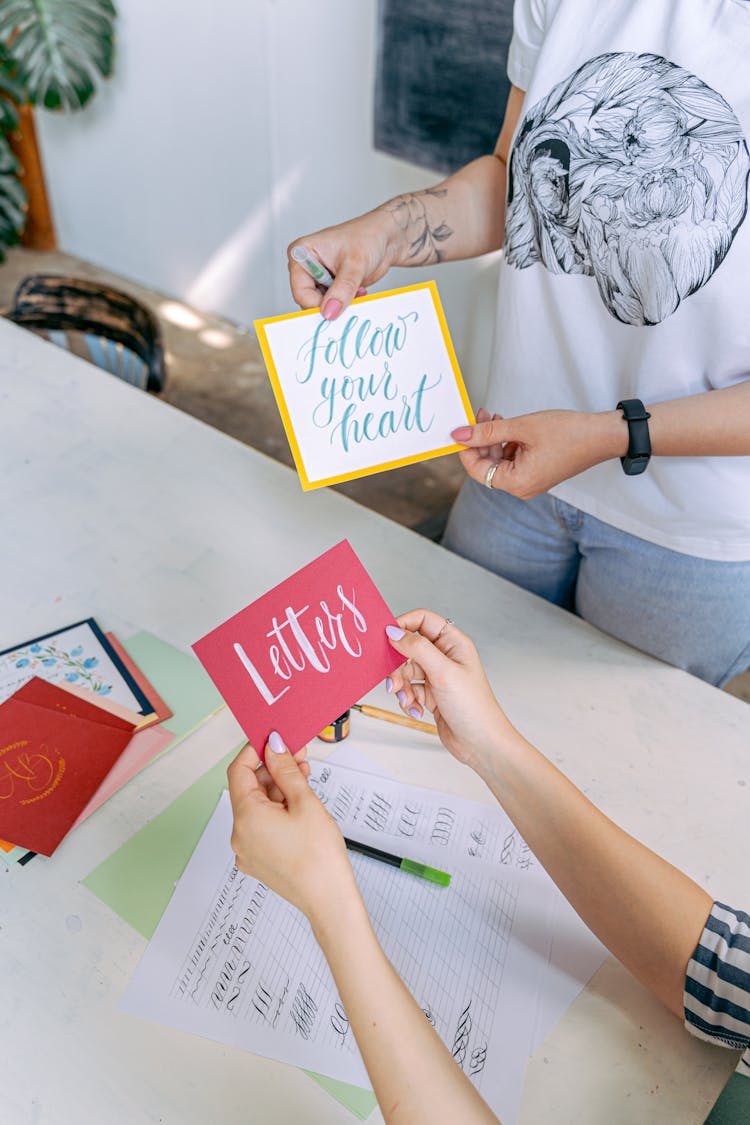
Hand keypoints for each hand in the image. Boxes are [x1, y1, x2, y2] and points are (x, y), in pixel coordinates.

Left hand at [227, 733, 356, 923]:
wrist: (329, 900)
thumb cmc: (319, 856)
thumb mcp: (304, 802)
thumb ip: (286, 771)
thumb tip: (274, 747)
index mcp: (246, 817)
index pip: (238, 771)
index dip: (254, 751)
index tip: (273, 740)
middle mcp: (239, 835)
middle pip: (249, 789)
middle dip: (273, 771)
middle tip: (299, 758)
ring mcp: (247, 850)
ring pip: (257, 808)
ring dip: (277, 790)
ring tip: (304, 780)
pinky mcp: (258, 860)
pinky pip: (261, 826)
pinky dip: (277, 811)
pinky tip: (298, 804)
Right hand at [288, 210, 395, 320]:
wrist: (385, 238)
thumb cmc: (367, 236)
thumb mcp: (355, 264)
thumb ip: (342, 289)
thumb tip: (329, 312)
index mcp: (301, 253)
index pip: (300, 290)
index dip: (316, 304)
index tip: (335, 310)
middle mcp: (306, 266)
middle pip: (308, 300)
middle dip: (330, 305)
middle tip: (349, 300)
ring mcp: (318, 278)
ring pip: (321, 305)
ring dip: (340, 305)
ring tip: (356, 291)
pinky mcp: (330, 286)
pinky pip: (332, 305)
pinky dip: (346, 304)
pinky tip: (357, 292)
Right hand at [385, 611, 515, 772]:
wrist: (480, 744)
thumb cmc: (474, 707)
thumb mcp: (443, 672)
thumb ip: (417, 649)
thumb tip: (394, 632)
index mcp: (453, 643)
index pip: (423, 620)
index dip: (403, 625)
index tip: (386, 638)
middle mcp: (445, 656)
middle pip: (409, 648)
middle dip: (398, 666)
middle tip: (393, 680)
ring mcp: (437, 676)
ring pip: (406, 671)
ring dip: (402, 686)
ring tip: (406, 699)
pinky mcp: (431, 694)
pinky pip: (409, 690)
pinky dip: (408, 700)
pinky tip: (416, 710)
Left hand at [451, 408, 627, 498]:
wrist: (602, 435)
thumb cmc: (568, 432)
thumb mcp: (522, 427)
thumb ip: (488, 432)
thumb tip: (459, 435)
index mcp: (516, 483)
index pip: (476, 470)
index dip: (466, 448)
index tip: (462, 427)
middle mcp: (522, 488)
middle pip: (487, 466)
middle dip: (481, 440)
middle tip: (480, 415)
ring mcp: (530, 482)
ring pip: (499, 462)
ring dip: (494, 440)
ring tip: (496, 417)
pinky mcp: (537, 474)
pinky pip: (513, 461)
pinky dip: (508, 444)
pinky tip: (510, 427)